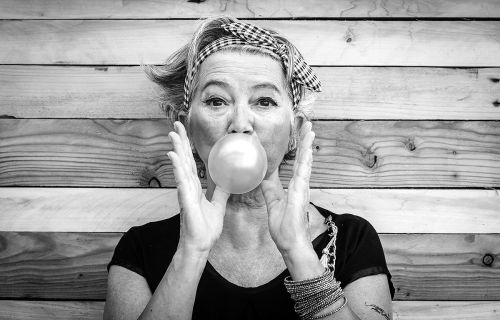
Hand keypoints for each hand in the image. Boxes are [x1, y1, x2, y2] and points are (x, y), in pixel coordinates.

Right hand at [167, 121, 229, 253]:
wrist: (201, 245)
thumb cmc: (205, 228)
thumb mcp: (218, 205)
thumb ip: (222, 192)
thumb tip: (229, 180)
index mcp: (194, 186)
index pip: (190, 161)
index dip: (187, 146)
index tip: (184, 132)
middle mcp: (188, 186)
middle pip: (183, 159)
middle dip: (180, 141)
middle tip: (176, 124)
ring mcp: (185, 192)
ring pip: (180, 166)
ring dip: (177, 149)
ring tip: (172, 134)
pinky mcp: (186, 200)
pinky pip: (182, 181)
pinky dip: (177, 168)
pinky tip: (173, 156)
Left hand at [260, 120, 314, 253]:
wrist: (290, 244)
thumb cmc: (285, 229)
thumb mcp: (273, 204)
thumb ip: (270, 189)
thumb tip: (264, 176)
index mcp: (294, 187)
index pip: (295, 164)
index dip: (297, 150)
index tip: (298, 137)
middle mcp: (300, 185)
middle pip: (303, 159)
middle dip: (305, 142)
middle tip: (308, 126)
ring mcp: (302, 188)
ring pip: (306, 161)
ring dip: (308, 145)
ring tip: (310, 129)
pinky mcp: (301, 192)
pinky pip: (304, 172)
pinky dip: (306, 159)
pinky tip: (308, 147)